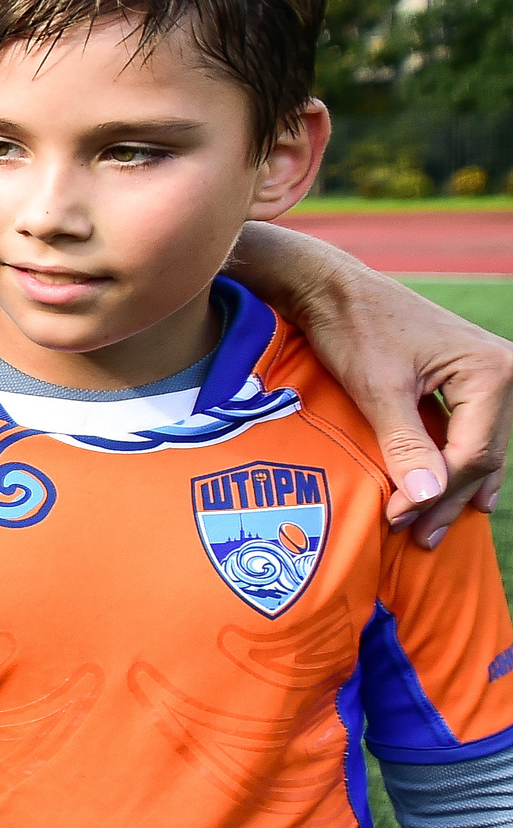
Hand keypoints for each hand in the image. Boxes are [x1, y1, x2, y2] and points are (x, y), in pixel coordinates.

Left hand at [230, 222, 511, 548]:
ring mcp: (487, 374)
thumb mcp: (376, 389)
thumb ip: (404, 443)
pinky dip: (450, 463)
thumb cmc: (352, 329)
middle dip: (448, 499)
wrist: (331, 288)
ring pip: (477, 447)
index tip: (397, 520)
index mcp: (491, 371)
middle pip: (480, 454)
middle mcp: (501, 371)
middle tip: (419, 539)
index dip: (436, 494)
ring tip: (429, 529)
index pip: (472, 453)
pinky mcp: (465, 378)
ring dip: (452, 489)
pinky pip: (468, 431)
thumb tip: (427, 497)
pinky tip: (443, 493)